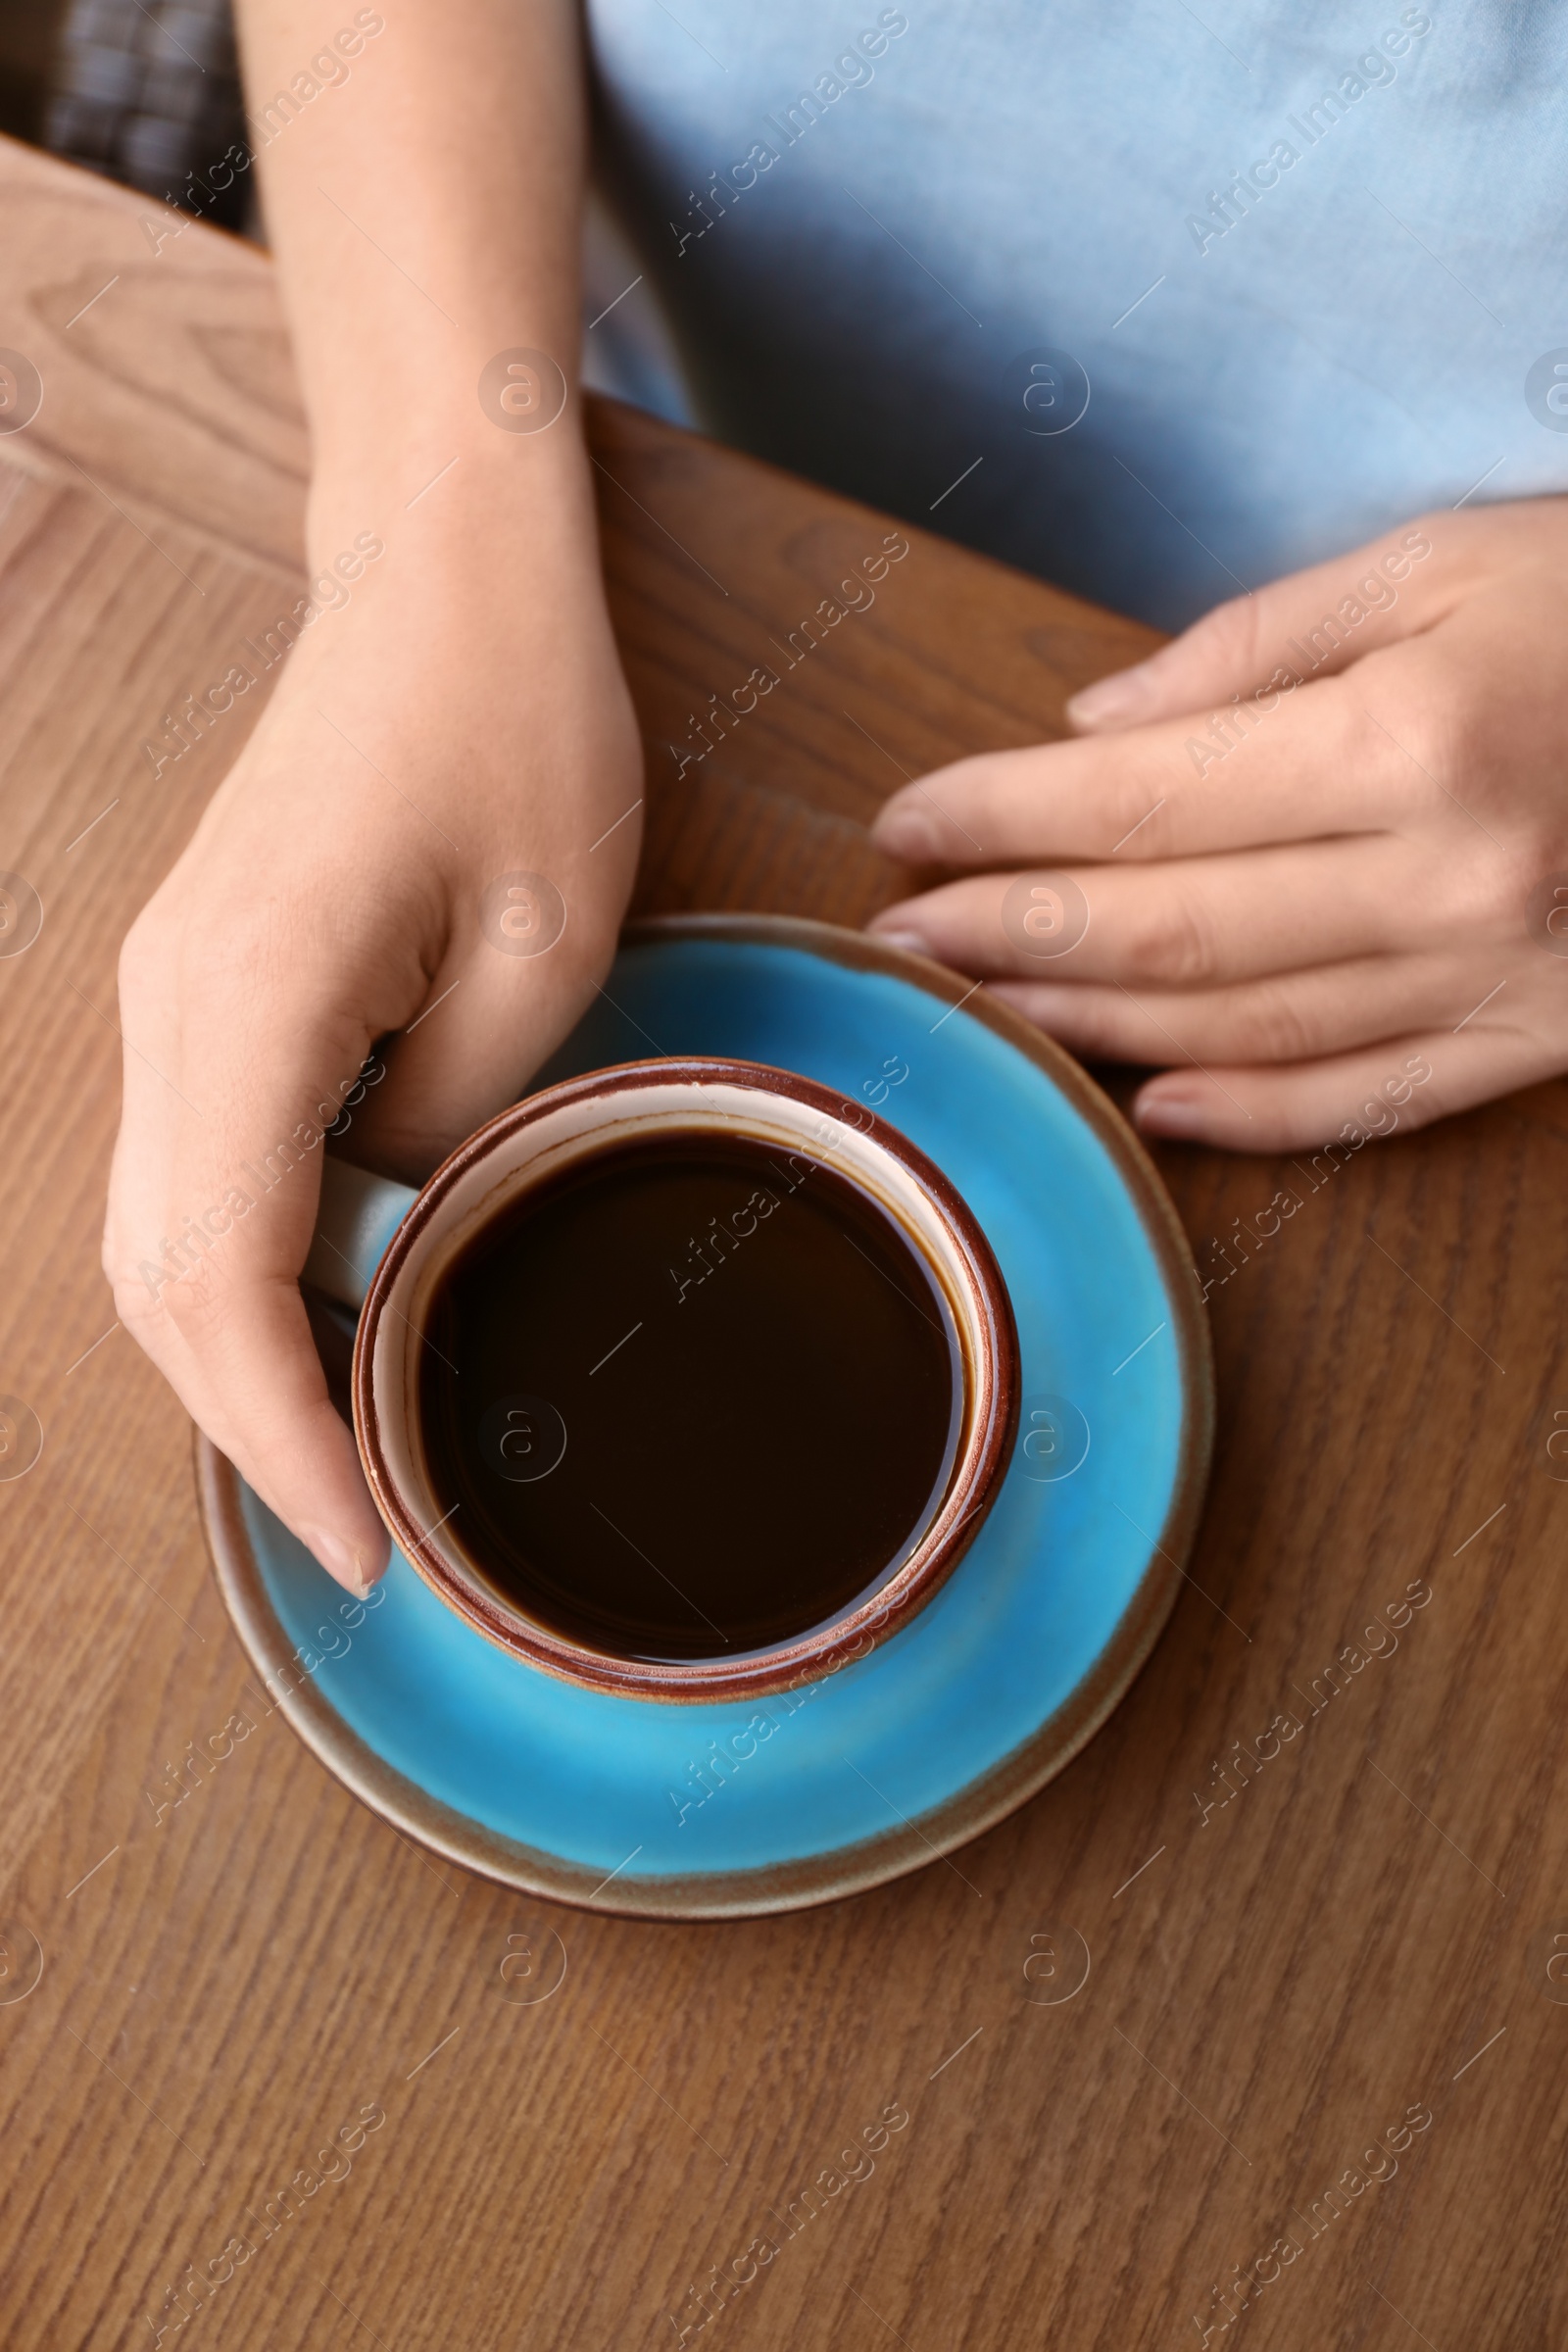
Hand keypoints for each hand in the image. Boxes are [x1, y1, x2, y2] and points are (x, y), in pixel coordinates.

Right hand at [105, 464, 640, 1591]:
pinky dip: (246, 1272)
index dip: (281, 1434)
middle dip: (253, 1426)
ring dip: (241, 1358)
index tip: (366, 1538)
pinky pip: (190, 1169)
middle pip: (157, 1281)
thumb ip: (459, 1123)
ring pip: (156, 1237)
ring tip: (358, 1449)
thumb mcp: (546, 948)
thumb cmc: (516, 726)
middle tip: (371, 1531)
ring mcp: (166, 992)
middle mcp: (169, 1005)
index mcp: (252, 994)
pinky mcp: (200, 985)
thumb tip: (396, 1239)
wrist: (439, 576)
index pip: (221, 1277)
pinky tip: (341, 1314)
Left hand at [866, 498, 1567, 1149]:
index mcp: (1408, 739)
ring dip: (1095, 1025)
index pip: (1139, 801)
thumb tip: (1097, 730)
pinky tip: (1153, 1105)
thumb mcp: (1442, 560)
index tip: (906, 823)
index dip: (999, 817)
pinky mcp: (1539, 1037)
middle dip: (1011, 934)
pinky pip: (1372, 1100)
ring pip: (1246, 1029)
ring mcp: (1497, 977)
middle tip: (903, 940)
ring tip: (987, 1012)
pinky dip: (1253, 1115)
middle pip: (1168, 930)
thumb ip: (1254, 647)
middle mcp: (1445, 880)